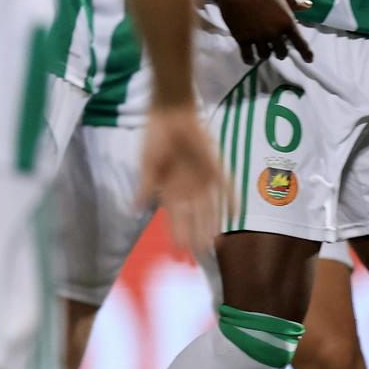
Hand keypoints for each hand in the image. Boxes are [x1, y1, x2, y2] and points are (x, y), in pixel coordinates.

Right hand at [138, 104, 225, 259]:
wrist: (172, 113)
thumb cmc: (155, 138)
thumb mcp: (146, 165)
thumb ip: (144, 188)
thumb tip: (133, 210)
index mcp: (170, 189)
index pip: (174, 218)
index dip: (176, 235)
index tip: (178, 253)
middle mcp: (188, 188)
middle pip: (193, 218)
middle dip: (195, 236)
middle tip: (200, 255)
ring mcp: (204, 179)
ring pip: (210, 208)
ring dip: (212, 224)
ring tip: (215, 243)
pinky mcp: (216, 167)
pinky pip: (226, 187)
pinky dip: (231, 200)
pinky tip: (235, 215)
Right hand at [212, 0, 312, 63]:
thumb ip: (295, 3)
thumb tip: (309, 5)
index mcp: (287, 21)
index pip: (300, 43)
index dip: (306, 53)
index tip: (309, 60)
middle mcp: (274, 32)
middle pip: (281, 53)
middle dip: (280, 51)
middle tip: (277, 47)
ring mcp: (257, 36)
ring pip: (265, 55)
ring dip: (265, 54)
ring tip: (262, 50)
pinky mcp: (242, 38)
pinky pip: (248, 56)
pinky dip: (250, 59)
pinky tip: (250, 58)